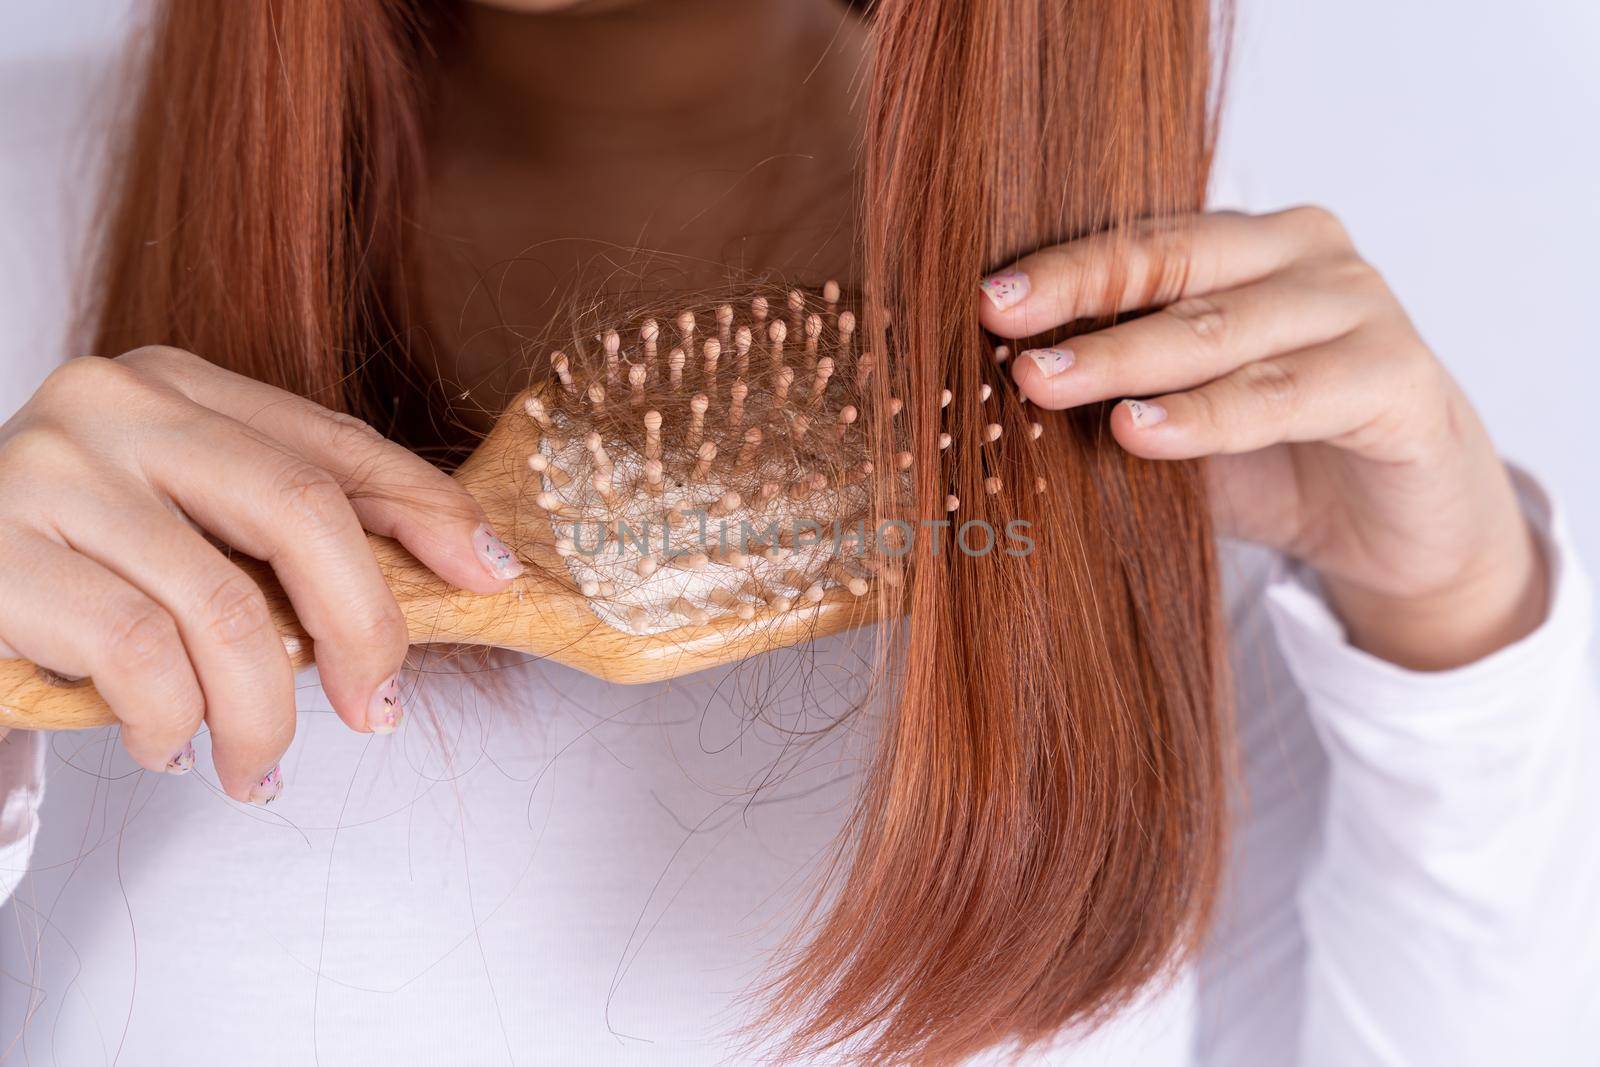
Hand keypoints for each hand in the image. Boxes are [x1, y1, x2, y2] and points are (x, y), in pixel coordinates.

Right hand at [0, 348, 521, 799]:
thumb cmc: (78, 567)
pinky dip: (174, 723)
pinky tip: (170, 744)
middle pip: (301, 511)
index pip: (334, 446)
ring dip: (266, 714)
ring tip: (259, 767)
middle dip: (367, 627)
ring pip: (224, 608)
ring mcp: (50, 471)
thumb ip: (283, 536)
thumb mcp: (186, 527)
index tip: (489, 577)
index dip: (427, 512)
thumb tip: (449, 578)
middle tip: (379, 710)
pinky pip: (139, 658)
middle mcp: (115, 405)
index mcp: (179, 385)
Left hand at [980, 207, 1546, 670]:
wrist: (1399, 531)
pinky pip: (1283, 396)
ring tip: (1044, 385)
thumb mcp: (1177, 422)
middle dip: (1079, 303)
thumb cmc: (1272, 462)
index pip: (1142, 244)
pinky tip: (1140, 431)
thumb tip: (995, 392)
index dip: (1063, 269)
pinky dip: (1206, 416)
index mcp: (1250, 244)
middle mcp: (1309, 255)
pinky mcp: (1398, 377)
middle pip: (1173, 268)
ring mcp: (1362, 306)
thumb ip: (1112, 394)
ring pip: (1219, 330)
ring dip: (1123, 360)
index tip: (986, 302)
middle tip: (1002, 335)